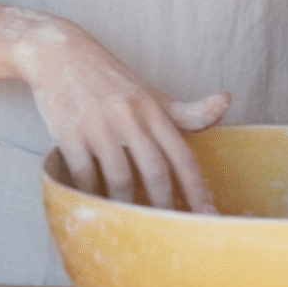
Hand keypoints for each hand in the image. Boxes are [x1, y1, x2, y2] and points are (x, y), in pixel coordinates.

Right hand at [7, 10, 230, 210]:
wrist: (60, 52)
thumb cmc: (111, 79)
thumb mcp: (150, 93)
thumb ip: (186, 111)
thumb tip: (227, 102)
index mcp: (152, 109)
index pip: (181, 155)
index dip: (197, 188)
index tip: (208, 216)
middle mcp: (129, 116)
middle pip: (154, 171)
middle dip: (165, 206)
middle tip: (170, 234)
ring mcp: (99, 125)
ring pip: (120, 178)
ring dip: (127, 207)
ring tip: (132, 227)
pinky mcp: (70, 133)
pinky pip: (85, 175)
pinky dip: (92, 195)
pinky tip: (96, 207)